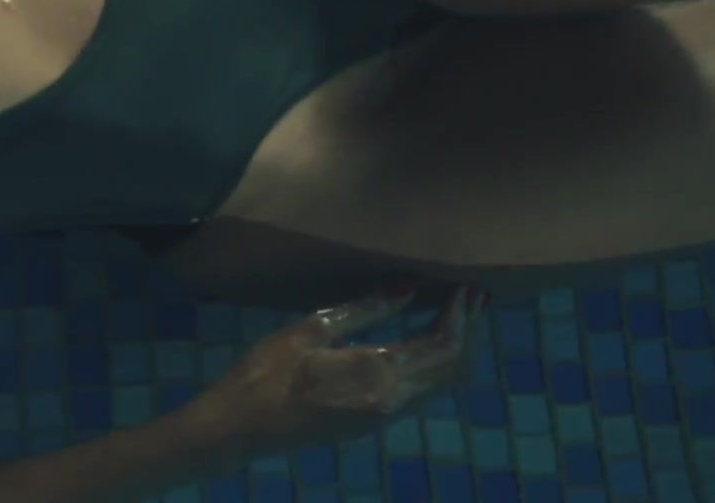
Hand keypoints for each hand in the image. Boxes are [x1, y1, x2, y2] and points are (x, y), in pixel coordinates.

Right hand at [187, 285, 483, 460]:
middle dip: (468, 331)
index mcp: (379, 373)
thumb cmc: (267, 372)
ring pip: (442, 383)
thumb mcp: (310, 330)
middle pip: (453, 367)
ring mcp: (386, 415)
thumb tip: (409, 286)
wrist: (242, 428)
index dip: (461, 315)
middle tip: (472, 297)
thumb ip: (364, 309)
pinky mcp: (374, 421)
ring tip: (454, 315)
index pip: (443, 344)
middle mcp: (394, 399)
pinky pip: (423, 391)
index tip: (467, 287)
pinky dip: (436, 364)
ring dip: (454, 349)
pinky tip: (422, 342)